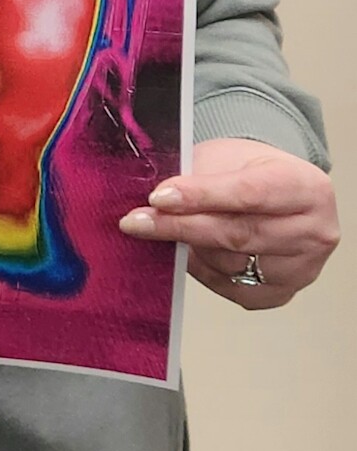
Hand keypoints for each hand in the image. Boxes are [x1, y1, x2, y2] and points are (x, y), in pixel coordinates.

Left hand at [118, 137, 339, 309]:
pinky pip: (230, 288)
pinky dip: (202, 269)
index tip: (158, 198)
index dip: (201, 196)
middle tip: (136, 221)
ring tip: (164, 228)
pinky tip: (191, 251)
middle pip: (239, 234)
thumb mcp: (224, 158)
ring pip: (231, 265)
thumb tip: (154, 201)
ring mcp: (303, 268)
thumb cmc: (245, 171)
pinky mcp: (281, 293)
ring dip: (190, 248)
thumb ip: (196, 177)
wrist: (270, 191)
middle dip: (180, 227)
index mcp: (305, 187)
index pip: (249, 193)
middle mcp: (314, 231)